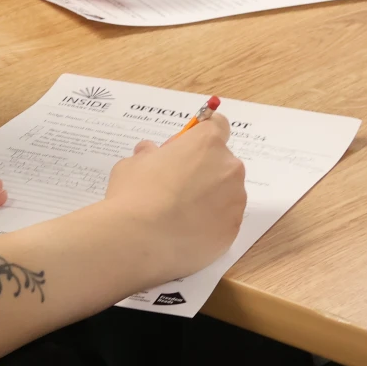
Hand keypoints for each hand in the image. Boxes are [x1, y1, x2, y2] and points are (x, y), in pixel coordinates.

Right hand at [103, 113, 246, 281]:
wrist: (138, 240)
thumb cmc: (134, 194)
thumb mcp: (132, 164)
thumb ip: (148, 155)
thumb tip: (150, 152)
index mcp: (206, 143)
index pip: (217, 125)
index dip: (201, 136)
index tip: (186, 149)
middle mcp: (228, 167)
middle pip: (222, 163)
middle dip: (203, 171)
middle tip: (175, 188)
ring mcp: (234, 201)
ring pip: (226, 194)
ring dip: (209, 199)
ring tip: (179, 216)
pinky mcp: (232, 230)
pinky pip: (224, 222)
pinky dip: (209, 225)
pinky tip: (185, 233)